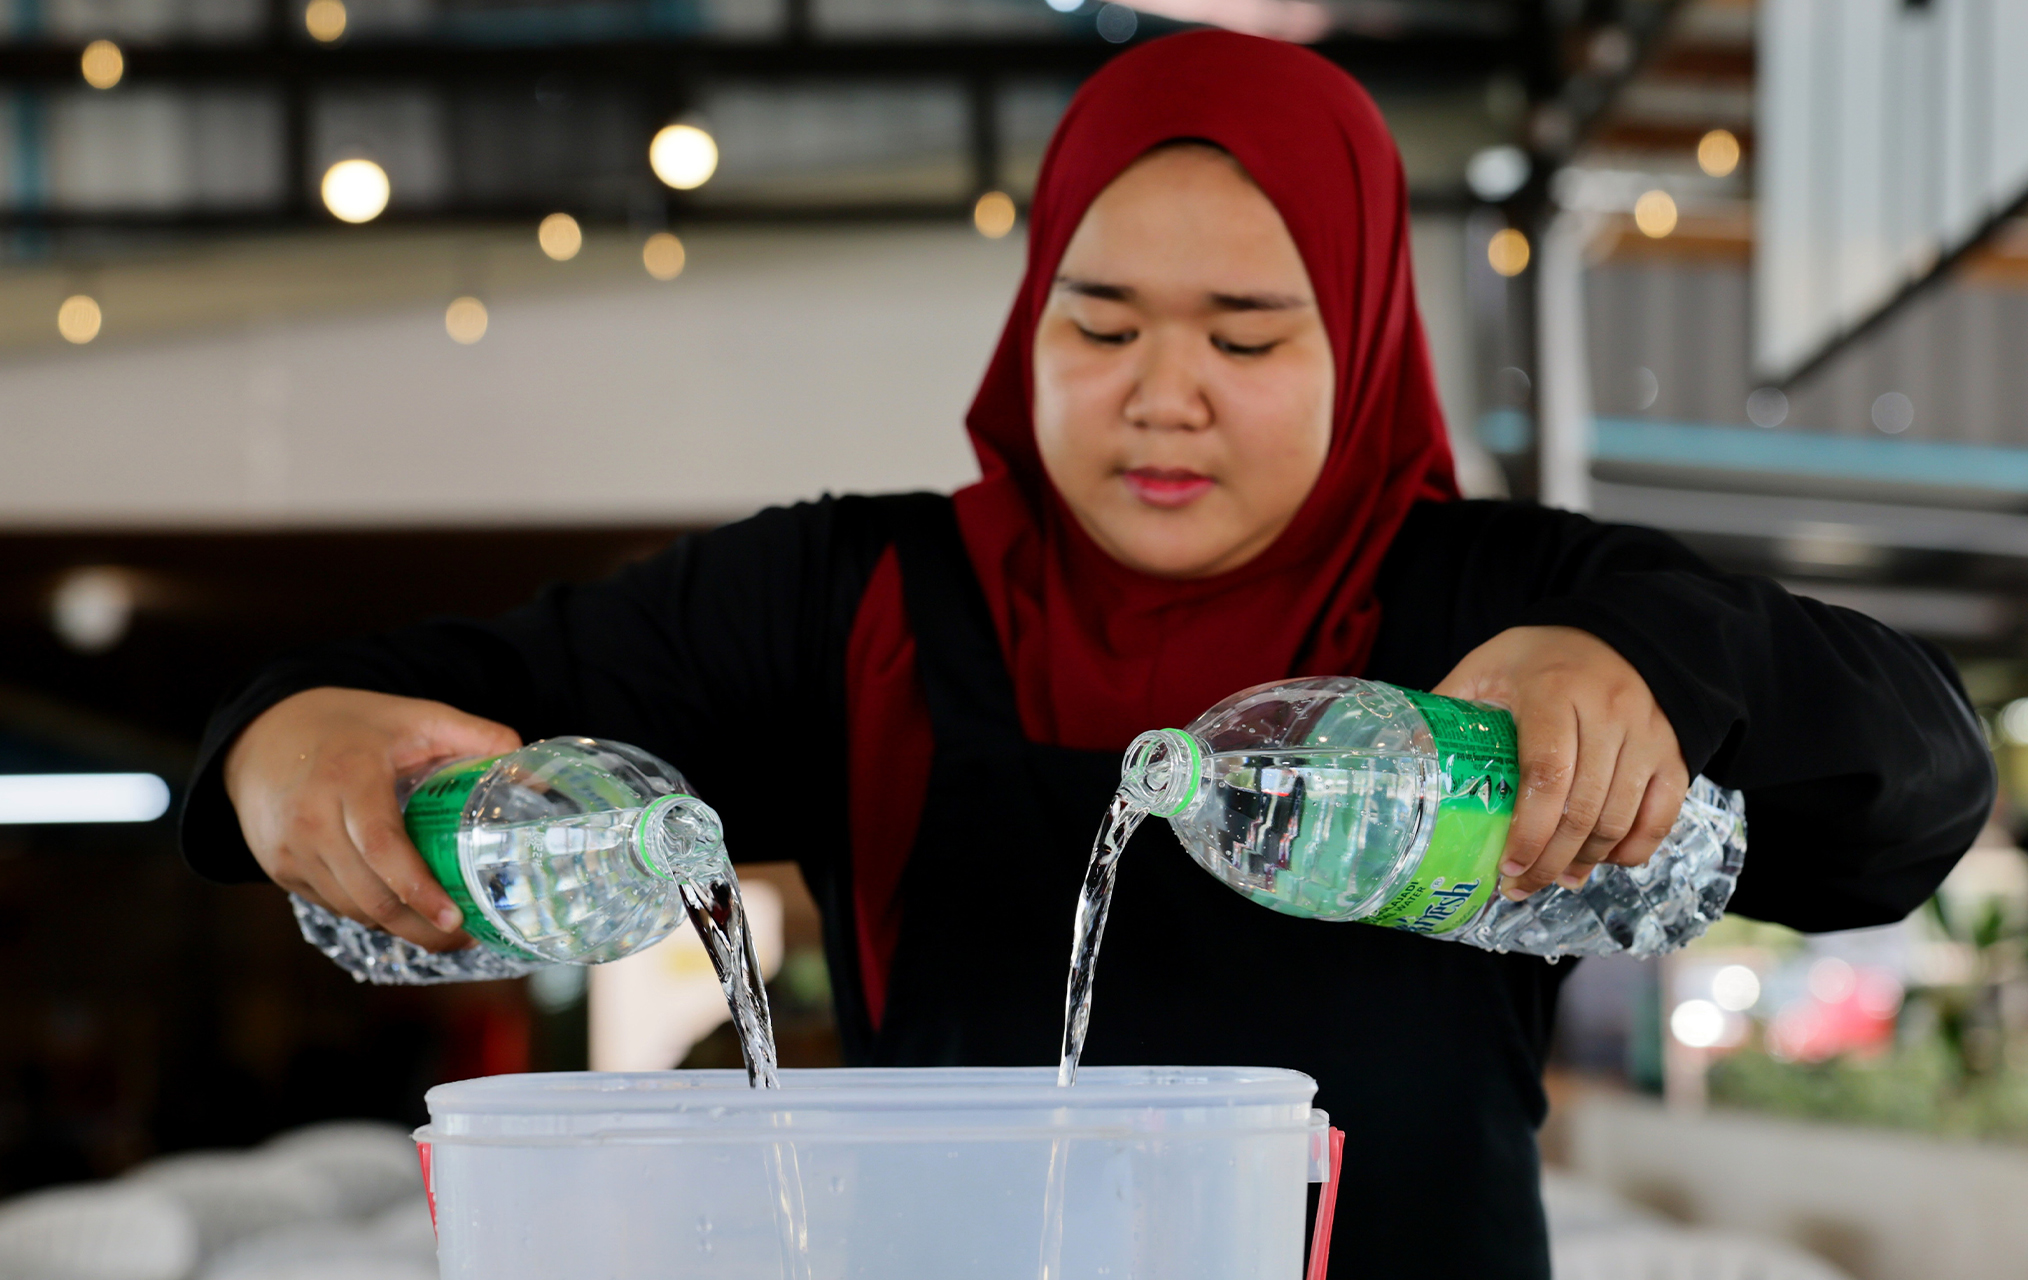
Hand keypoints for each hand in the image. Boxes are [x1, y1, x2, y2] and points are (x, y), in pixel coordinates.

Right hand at [224, 687, 520, 949]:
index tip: (455, 916)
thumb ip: (477, 736)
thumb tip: (532, 771)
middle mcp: (310, 817)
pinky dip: (371, 914)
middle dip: (421, 927)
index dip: (419, 888)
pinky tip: (404, 912)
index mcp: (348, 777)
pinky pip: (333, 903)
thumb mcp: (415, 716)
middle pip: (368, 894)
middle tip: (466, 936)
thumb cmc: (352, 726)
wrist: (265, 734)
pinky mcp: (279, 867)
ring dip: (400, 928)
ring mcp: (289, 848)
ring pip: (351, 908)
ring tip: (445, 930)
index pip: (381, 846)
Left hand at [1433, 626, 1687, 899]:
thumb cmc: (1540, 657)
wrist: (1615, 631)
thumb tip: (1409, 754)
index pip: (1546, 773)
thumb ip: (1450, 706)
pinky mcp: (1673, 751)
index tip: (1506, 866)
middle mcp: (1609, 712)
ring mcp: (1648, 733)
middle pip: (1584, 806)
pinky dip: (1634, 847)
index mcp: (1554, 691)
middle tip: (1521, 887)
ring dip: (1587, 861)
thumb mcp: (1486, 666)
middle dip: (1550, 859)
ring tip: (1555, 879)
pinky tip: (1604, 860)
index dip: (1529, 830)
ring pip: (1621, 817)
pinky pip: (1663, 814)